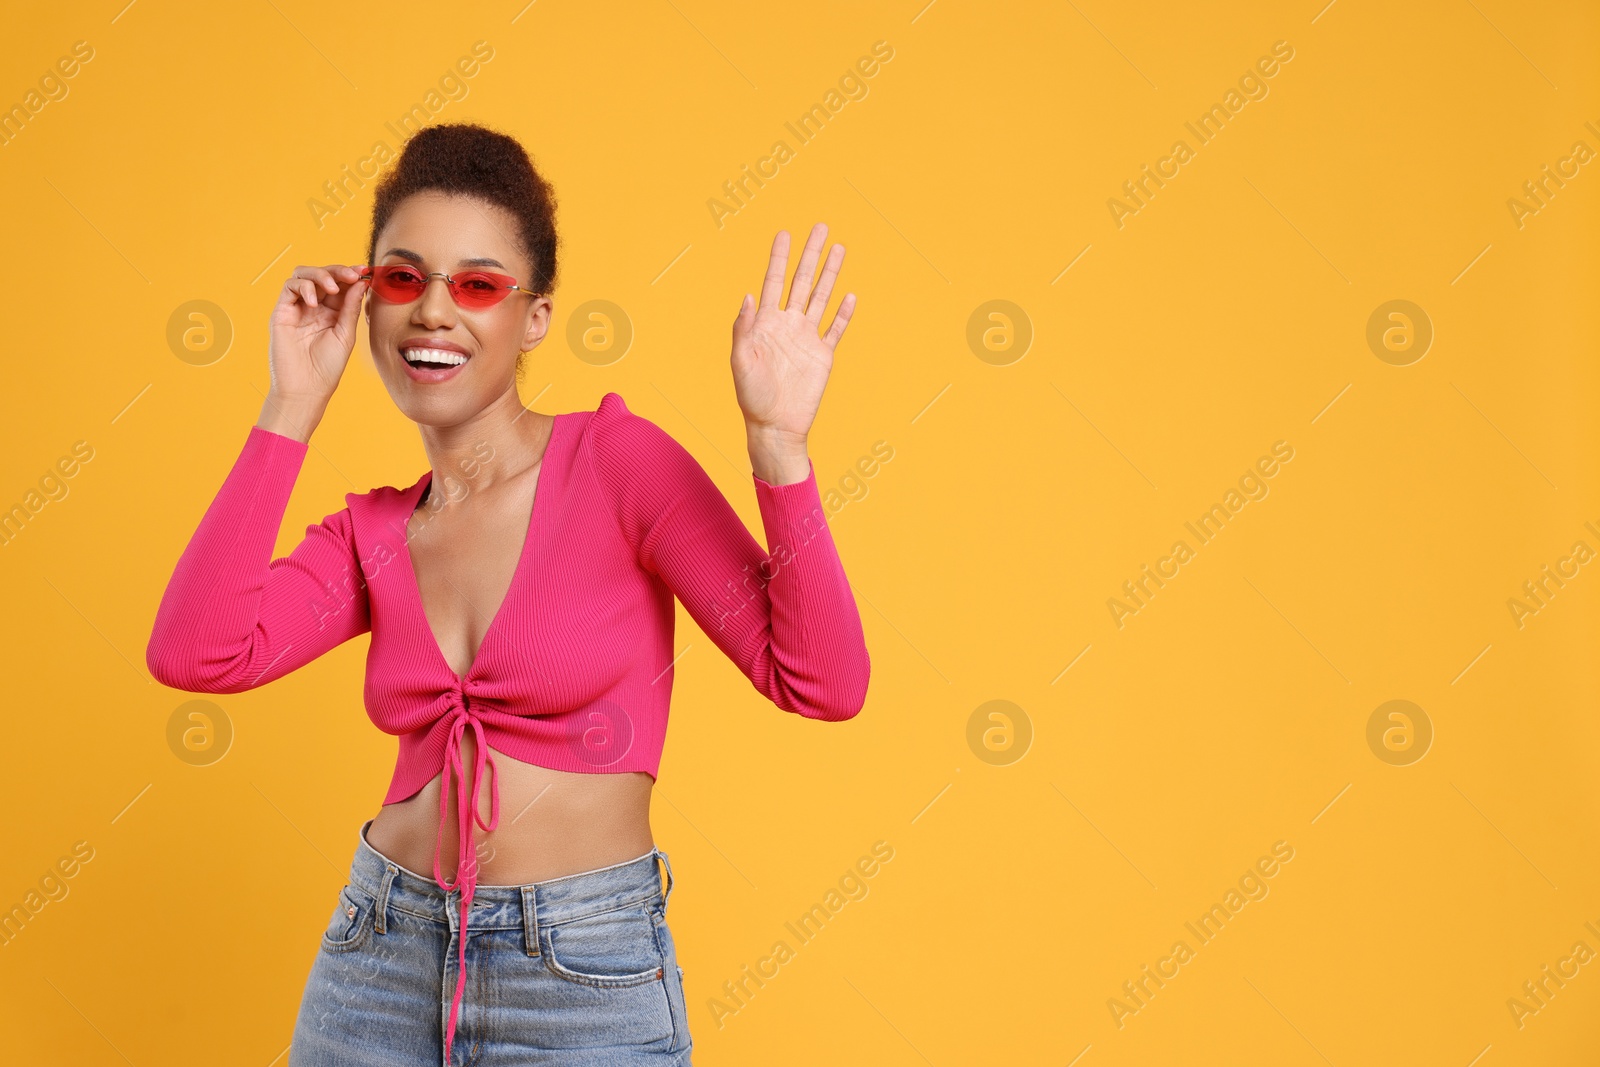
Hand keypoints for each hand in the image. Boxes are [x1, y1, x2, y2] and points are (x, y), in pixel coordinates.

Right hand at [266, 263, 368, 407]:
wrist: (306, 388)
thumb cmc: (327, 367)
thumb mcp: (345, 333)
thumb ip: (350, 307)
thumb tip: (361, 282)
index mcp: (332, 311)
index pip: (340, 284)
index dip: (350, 274)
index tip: (364, 270)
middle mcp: (314, 307)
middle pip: (322, 275)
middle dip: (338, 270)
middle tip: (352, 274)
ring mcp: (297, 308)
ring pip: (303, 274)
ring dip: (320, 275)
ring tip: (332, 288)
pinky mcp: (282, 312)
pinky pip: (289, 287)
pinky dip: (303, 287)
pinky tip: (315, 303)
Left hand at [731, 224, 856, 445]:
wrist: (775, 426)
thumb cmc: (752, 397)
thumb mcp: (740, 362)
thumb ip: (743, 329)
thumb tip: (748, 295)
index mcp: (765, 323)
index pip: (773, 281)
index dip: (778, 257)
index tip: (785, 233)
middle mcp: (788, 325)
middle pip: (802, 281)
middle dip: (810, 254)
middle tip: (820, 227)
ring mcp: (807, 339)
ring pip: (822, 298)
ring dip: (830, 274)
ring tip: (839, 248)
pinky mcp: (823, 356)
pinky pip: (835, 329)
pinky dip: (843, 313)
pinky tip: (849, 295)